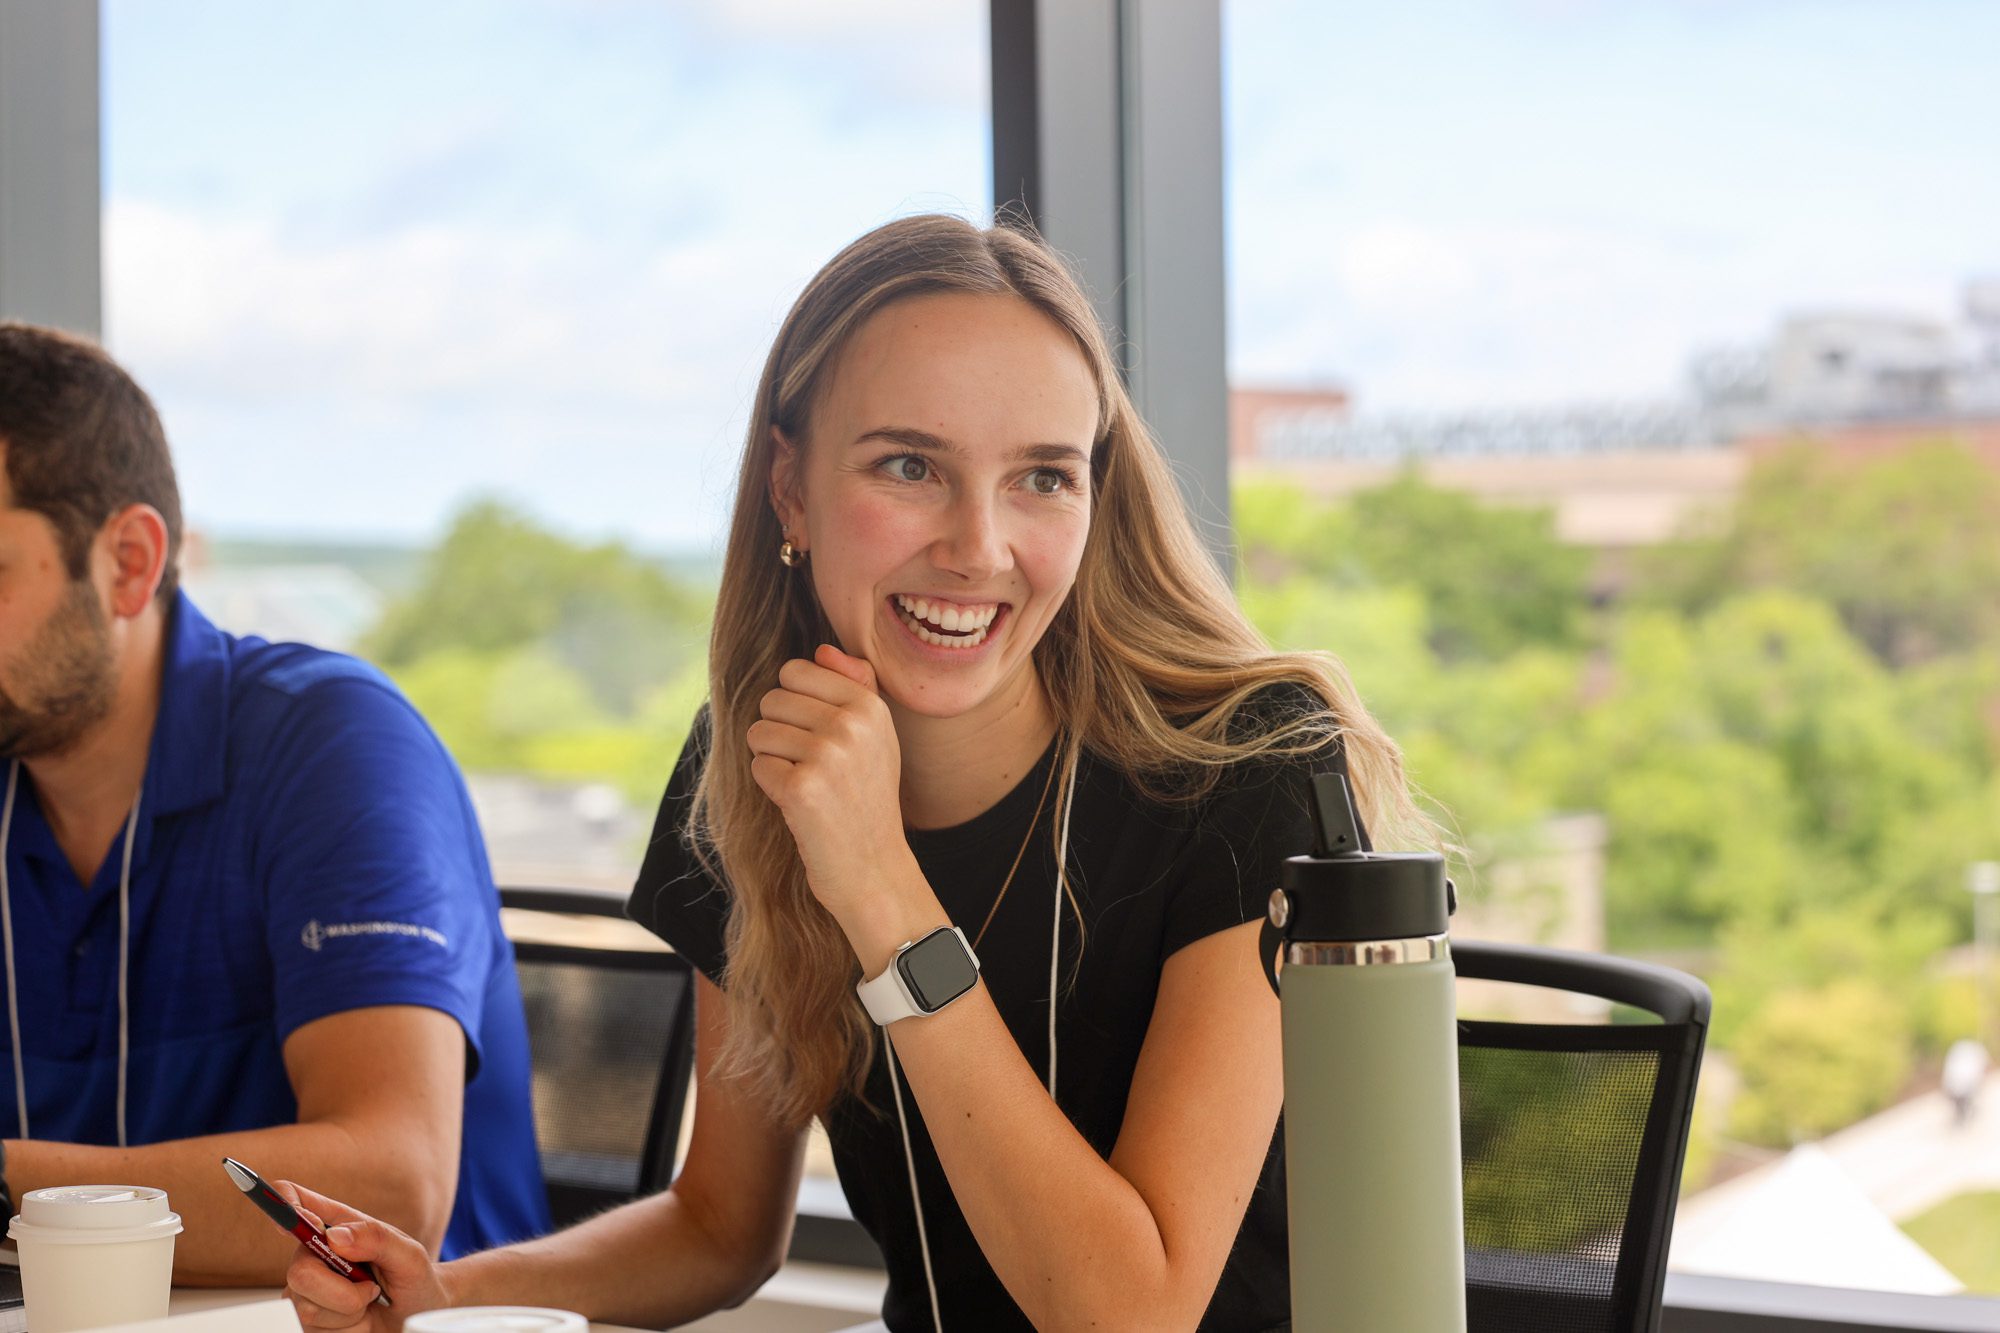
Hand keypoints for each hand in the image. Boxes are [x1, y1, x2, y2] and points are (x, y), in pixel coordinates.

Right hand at [279, 1182, 450, 1330]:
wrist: (416, 1315)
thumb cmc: (413, 1280)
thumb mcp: (409, 1255)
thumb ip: (377, 1239)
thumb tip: (336, 1236)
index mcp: (337, 1225)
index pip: (296, 1201)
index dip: (283, 1203)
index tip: (293, 1221)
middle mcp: (314, 1254)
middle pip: (299, 1272)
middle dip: (342, 1290)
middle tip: (371, 1288)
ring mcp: (306, 1289)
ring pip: (307, 1308)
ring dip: (348, 1312)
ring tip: (367, 1302)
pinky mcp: (306, 1319)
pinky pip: (313, 1330)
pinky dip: (344, 1329)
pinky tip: (358, 1320)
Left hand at [747, 643, 909, 919]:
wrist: (871, 866)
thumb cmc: (867, 796)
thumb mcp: (876, 736)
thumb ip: (856, 685)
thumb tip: (822, 649)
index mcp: (869, 705)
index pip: (796, 670)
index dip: (794, 704)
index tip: (817, 734)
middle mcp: (851, 725)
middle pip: (772, 700)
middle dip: (779, 731)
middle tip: (809, 764)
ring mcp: (827, 756)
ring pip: (759, 732)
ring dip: (772, 760)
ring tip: (804, 782)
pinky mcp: (801, 789)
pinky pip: (758, 767)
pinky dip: (770, 787)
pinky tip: (798, 804)